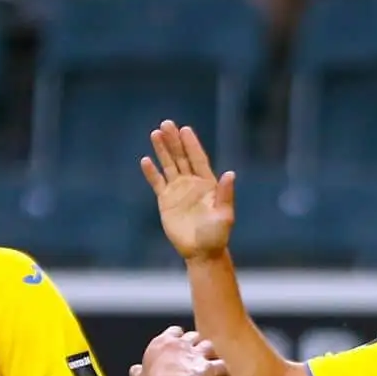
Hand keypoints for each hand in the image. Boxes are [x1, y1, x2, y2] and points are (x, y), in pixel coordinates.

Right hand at [127, 326, 227, 375]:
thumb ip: (138, 372)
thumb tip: (135, 371)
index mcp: (162, 343)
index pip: (173, 332)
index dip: (176, 337)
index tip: (177, 341)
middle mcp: (180, 345)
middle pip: (192, 336)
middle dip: (194, 342)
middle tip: (194, 350)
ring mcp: (196, 355)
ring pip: (208, 346)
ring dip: (209, 352)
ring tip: (210, 357)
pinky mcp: (208, 367)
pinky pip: (221, 366)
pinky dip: (224, 371)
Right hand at [141, 121, 235, 259]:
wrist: (201, 252)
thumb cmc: (217, 235)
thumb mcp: (225, 215)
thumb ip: (225, 194)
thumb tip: (230, 173)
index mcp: (207, 183)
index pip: (198, 159)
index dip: (192, 144)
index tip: (185, 129)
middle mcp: (192, 183)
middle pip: (181, 157)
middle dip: (174, 141)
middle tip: (166, 123)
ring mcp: (178, 191)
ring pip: (169, 166)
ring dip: (162, 150)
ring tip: (155, 133)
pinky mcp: (166, 201)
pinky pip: (157, 183)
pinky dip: (151, 173)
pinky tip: (145, 160)